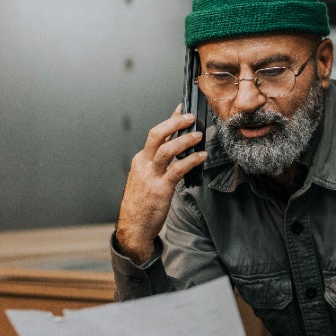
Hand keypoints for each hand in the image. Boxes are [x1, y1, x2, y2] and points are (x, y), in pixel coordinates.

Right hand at [114, 106, 206, 262]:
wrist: (133, 228)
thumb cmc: (142, 205)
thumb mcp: (146, 180)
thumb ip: (159, 165)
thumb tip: (180, 152)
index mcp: (140, 160)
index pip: (155, 134)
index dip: (170, 120)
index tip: (182, 108)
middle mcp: (143, 164)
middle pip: (156, 135)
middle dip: (174, 122)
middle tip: (191, 117)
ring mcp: (150, 176)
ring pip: (166, 150)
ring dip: (184, 140)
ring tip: (198, 136)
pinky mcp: (160, 189)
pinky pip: (177, 169)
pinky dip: (191, 160)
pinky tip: (201, 156)